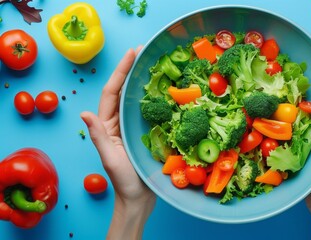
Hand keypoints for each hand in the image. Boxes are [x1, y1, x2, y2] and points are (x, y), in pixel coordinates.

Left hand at [81, 47, 155, 238]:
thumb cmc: (123, 181)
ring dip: (145, 80)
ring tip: (156, 64)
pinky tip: (168, 90)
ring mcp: (133, 127)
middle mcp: (119, 122)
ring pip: (137, 98)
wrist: (139, 198)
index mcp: (108, 125)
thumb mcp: (110, 158)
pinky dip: (157, 99)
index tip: (132, 53)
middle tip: (145, 51)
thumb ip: (98, 136)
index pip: (112, 92)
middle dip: (132, 69)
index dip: (120, 71)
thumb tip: (84, 113)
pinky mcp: (147, 133)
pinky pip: (151, 112)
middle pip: (124, 90)